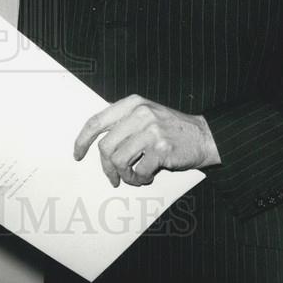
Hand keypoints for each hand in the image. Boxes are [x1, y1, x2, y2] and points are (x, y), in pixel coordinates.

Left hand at [73, 94, 220, 186]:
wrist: (204, 136)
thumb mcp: (146, 114)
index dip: (82, 140)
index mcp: (132, 104)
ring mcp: (151, 130)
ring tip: (134, 177)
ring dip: (124, 175)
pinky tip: (147, 176)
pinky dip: (140, 179)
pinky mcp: (161, 149)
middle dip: (106, 166)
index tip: (78, 154)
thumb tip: (97, 144)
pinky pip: (138, 170)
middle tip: (113, 177)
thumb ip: (123, 122)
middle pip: (105, 146)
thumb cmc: (171, 128)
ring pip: (119, 160)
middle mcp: (140, 114)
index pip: (96, 121)